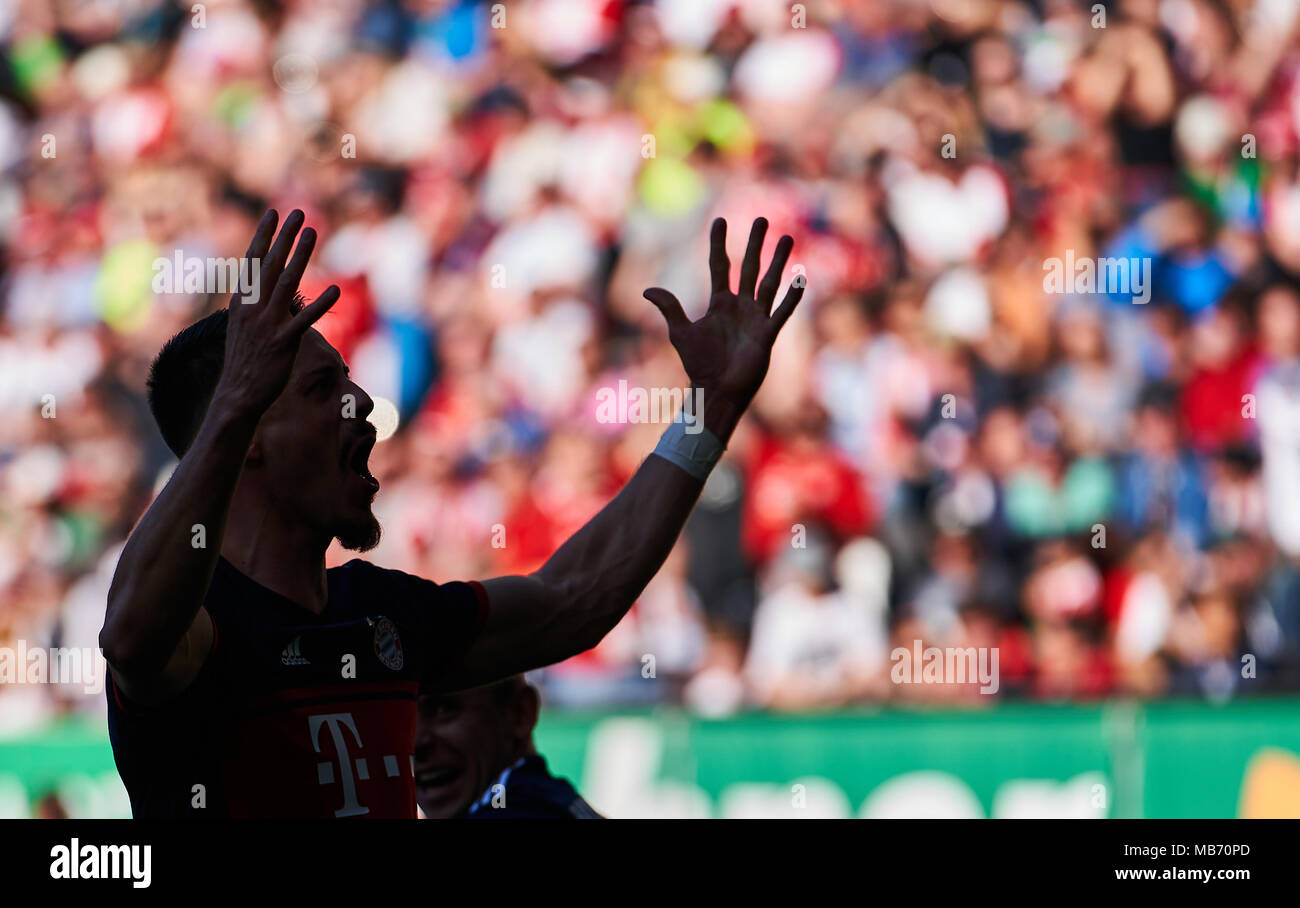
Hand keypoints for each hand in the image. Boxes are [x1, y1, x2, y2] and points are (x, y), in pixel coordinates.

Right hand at [213, 209, 338, 417]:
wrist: (237, 395)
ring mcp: (267, 324)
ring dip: (300, 256)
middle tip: (298, 211)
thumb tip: (267, 289)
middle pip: (271, 264)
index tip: (273, 213)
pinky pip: (304, 320)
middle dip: (284, 236)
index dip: (264, 236)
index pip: (253, 261)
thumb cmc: (245, 361)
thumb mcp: (244, 326)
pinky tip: (336, 289)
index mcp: (241, 301)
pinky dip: (320, 305)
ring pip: (286, 283)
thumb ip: (255, 304)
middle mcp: (252, 308)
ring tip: (312, 233)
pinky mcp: (283, 343)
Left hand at [643, 217, 803, 435]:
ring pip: (769, 283)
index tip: (719, 221)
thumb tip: (647, 290)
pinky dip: (791, 296)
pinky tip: (801, 278)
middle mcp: (740, 306)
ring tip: (786, 238)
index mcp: (720, 303)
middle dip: (755, 244)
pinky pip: (781, 311)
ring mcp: (756, 318)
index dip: (719, 244)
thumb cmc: (699, 364)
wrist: (717, 390)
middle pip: (750, 267)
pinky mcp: (767, 334)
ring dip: (777, 261)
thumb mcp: (681, 333)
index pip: (720, 266)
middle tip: (762, 219)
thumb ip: (670, 308)